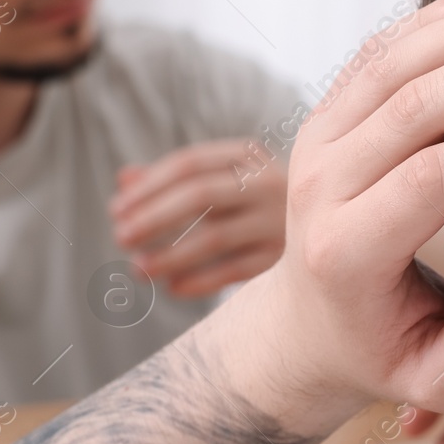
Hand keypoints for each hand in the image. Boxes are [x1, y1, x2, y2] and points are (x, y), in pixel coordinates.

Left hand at [109, 140, 288, 296]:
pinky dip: (201, 280)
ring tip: (137, 270)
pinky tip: (173, 288)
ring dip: (170, 256)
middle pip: (200, 195)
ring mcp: (279, 220)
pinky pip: (236, 271)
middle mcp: (267, 184)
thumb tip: (124, 180)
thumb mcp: (219, 178)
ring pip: (215, 237)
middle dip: (154, 218)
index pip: (189, 165)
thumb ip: (172, 178)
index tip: (116, 211)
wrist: (327, 219)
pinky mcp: (284, 256)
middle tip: (121, 238)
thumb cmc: (253, 199)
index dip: (148, 188)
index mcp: (247, 156)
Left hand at [222, 0, 443, 436]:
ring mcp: (316, 142)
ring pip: (392, 65)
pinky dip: (432, 20)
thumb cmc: (390, 352)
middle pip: (411, 106)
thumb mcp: (439, 379)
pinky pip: (377, 53)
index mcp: (346, 252)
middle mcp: (319, 187)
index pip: (429, 181)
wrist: (307, 326)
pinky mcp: (326, 115)